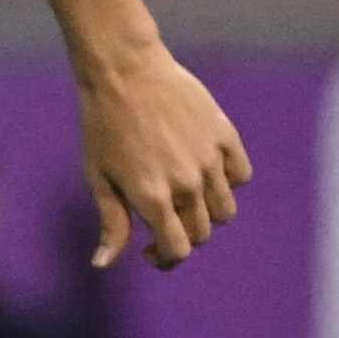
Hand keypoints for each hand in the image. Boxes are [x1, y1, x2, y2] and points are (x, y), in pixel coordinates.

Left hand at [76, 41, 248, 269]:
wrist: (124, 73)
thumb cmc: (102, 126)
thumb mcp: (98, 177)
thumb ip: (111, 223)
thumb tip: (103, 265)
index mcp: (152, 197)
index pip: (178, 249)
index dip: (166, 259)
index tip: (152, 252)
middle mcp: (187, 183)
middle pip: (202, 232)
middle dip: (183, 235)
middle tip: (163, 223)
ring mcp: (210, 160)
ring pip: (225, 210)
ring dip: (207, 213)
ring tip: (184, 198)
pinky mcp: (225, 137)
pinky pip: (241, 175)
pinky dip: (228, 182)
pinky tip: (205, 173)